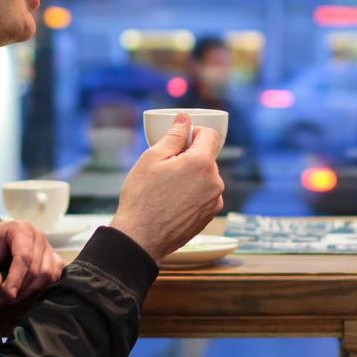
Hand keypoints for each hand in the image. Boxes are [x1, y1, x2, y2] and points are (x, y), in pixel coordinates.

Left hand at [0, 217, 64, 306]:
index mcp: (22, 229)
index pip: (24, 257)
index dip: (16, 280)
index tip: (7, 295)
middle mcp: (39, 236)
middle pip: (37, 269)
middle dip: (20, 289)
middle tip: (2, 299)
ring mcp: (49, 247)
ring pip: (48, 275)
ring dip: (30, 290)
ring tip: (13, 296)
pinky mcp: (54, 258)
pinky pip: (55, 276)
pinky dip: (42, 287)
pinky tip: (27, 290)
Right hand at [110, 113, 225, 261]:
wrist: (140, 238)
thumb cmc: (142, 198)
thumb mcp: (152, 158)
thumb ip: (173, 135)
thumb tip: (185, 118)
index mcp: (202, 163)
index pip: (210, 135)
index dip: (194, 133)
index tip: (179, 139)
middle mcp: (215, 182)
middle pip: (207, 157)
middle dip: (190, 156)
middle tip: (165, 167)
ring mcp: (214, 201)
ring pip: (206, 177)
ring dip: (192, 176)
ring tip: (167, 188)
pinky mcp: (209, 215)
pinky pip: (205, 194)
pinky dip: (193, 193)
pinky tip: (173, 202)